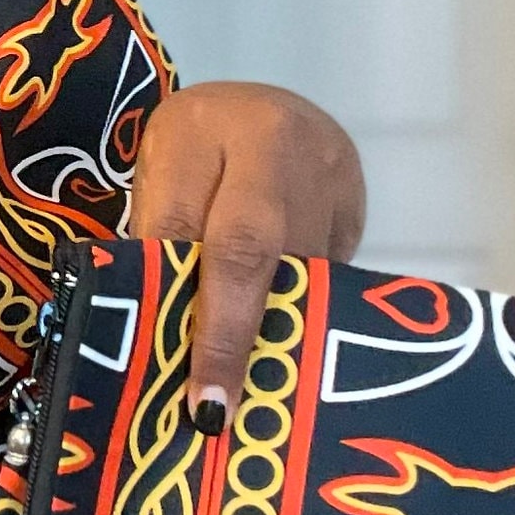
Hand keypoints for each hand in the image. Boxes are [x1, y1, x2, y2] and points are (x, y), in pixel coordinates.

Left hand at [128, 82, 365, 429]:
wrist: (265, 108)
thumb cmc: (194, 152)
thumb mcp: (158, 176)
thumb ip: (157, 240)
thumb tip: (160, 336)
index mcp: (195, 131)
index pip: (179, 226)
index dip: (171, 301)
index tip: (181, 380)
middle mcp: (268, 143)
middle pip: (249, 248)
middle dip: (230, 334)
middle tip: (216, 406)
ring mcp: (324, 171)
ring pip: (300, 270)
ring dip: (272, 337)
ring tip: (248, 395)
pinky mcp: (357, 204)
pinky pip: (332, 274)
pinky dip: (305, 318)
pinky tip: (287, 358)